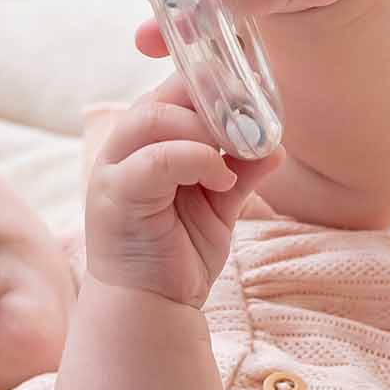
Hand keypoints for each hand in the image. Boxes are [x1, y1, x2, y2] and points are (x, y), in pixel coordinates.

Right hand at [86, 69, 285, 307]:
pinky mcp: (115, 194)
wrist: (148, 306)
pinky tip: (221, 179)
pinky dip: (197, 160)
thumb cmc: (178, 253)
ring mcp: (113, 168)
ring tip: (232, 156)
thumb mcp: (220, 206)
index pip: (174, 88)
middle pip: (164, 94)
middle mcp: (123, 146)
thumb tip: (277, 146)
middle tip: (250, 124)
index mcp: (145, 140)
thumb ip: (242, 172)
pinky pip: (158, 159)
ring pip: (156, 117)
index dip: (213, 83)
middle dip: (212, 101)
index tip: (254, 98)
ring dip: (204, 130)